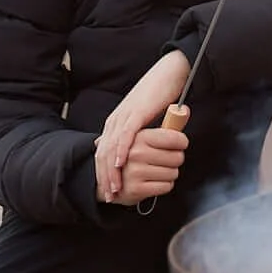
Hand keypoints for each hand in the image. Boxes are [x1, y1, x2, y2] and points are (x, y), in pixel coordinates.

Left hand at [95, 51, 190, 203]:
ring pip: (111, 148)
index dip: (103, 174)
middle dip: (104, 178)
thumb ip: (134, 133)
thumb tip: (131, 150)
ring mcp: (124, 117)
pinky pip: (126, 135)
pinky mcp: (136, 113)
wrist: (169, 75)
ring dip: (111, 170)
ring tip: (114, 188)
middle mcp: (115, 121)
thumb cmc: (159, 97)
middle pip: (102, 154)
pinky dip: (122, 151)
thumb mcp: (142, 119)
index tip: (108, 192)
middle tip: (108, 197)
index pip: (103, 153)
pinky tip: (122, 164)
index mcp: (115, 124)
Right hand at [102, 127, 188, 205]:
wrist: (106, 182)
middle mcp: (136, 153)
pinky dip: (165, 185)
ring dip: (170, 174)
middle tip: (167, 160)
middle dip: (175, 160)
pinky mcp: (135, 189)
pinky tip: (155, 182)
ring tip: (158, 171)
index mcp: (139, 137)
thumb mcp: (141, 138)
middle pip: (177, 157)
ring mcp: (135, 171)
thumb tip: (185, 109)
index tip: (181, 144)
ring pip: (173, 173)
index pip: (174, 138)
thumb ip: (162, 128)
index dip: (181, 142)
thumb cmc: (130, 157)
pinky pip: (167, 186)